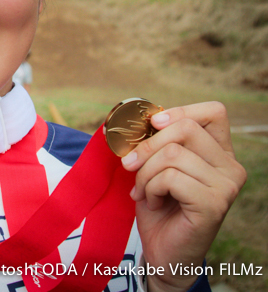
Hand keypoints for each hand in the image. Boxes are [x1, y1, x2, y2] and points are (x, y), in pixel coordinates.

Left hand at [120, 102, 245, 291]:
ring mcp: (227, 186)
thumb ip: (156, 139)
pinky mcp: (214, 204)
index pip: (214, 112)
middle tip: (132, 166)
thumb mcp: (155, 164)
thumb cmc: (159, 204)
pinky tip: (153, 202)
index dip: (178, 112)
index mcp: (220, 152)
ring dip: (145, 173)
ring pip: (172, 153)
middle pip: (186, 128)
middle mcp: (231, 167)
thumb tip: (136, 115)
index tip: (152, 125)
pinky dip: (151, 188)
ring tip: (143, 190)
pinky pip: (170, 177)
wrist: (163, 250)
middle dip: (148, 145)